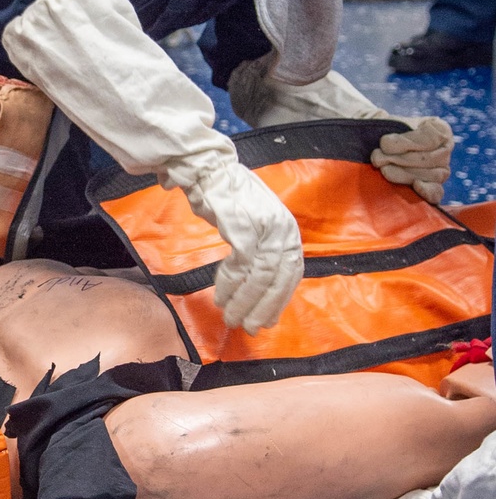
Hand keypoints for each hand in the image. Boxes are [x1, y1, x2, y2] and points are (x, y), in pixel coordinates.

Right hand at [183, 159, 303, 334]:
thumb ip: (262, 253)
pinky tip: (220, 297)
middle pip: (279, 279)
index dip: (279, 300)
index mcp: (288, 230)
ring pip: (260, 277)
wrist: (208, 170)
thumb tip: (260, 290)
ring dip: (244, 302)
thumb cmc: (227, 199)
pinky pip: (240, 267)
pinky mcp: (244, 228)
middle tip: (249, 327)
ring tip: (231, 317)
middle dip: (263, 307)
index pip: (291, 274)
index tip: (266, 321)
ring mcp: (265, 228)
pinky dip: (229, 285)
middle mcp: (283, 229)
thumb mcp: (255, 226)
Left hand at [371, 116, 453, 204]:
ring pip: (430, 175)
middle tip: (377, 158)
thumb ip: (392, 128)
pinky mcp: (434, 188)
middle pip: (428, 158)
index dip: (406, 142)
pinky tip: (416, 186)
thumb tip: (386, 146)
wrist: (379, 150)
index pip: (430, 138)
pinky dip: (428, 191)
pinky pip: (437, 193)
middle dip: (399, 159)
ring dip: (403, 174)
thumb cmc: (385, 133)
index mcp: (439, 130)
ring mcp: (442, 170)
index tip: (384, 143)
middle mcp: (445, 150)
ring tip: (383, 169)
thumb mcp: (389, 124)